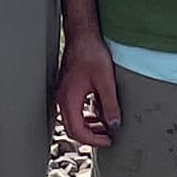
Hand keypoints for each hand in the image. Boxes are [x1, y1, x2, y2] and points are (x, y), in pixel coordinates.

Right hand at [55, 31, 124, 149]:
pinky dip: (85, 116)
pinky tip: (97, 111)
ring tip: (104, 126)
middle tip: (107, 137)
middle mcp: (63, 98)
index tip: (108, 140)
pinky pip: (73, 109)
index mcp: (70, 99)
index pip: (77, 131)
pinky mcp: (67, 88)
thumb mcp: (106, 82)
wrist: (82, 35)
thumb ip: (110, 106)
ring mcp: (63, 93)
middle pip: (72, 128)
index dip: (93, 140)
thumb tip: (114, 124)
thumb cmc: (90, 53)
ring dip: (87, 126)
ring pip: (72, 119)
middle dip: (90, 136)